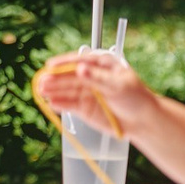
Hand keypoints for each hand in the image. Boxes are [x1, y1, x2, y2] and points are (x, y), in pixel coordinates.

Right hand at [34, 48, 157, 130]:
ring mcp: (84, 93)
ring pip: (65, 90)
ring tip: (41, 91)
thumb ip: (98, 78)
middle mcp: (89, 77)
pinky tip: (51, 103)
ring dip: (53, 90)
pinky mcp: (82, 108)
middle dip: (54, 79)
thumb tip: (80, 69)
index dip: (63, 63)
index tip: (50, 65)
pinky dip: (59, 104)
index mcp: (100, 65)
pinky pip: (68, 105)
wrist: (142, 121)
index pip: (78, 61)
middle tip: (42, 81)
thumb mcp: (119, 85)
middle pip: (68, 76)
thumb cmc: (135, 97)